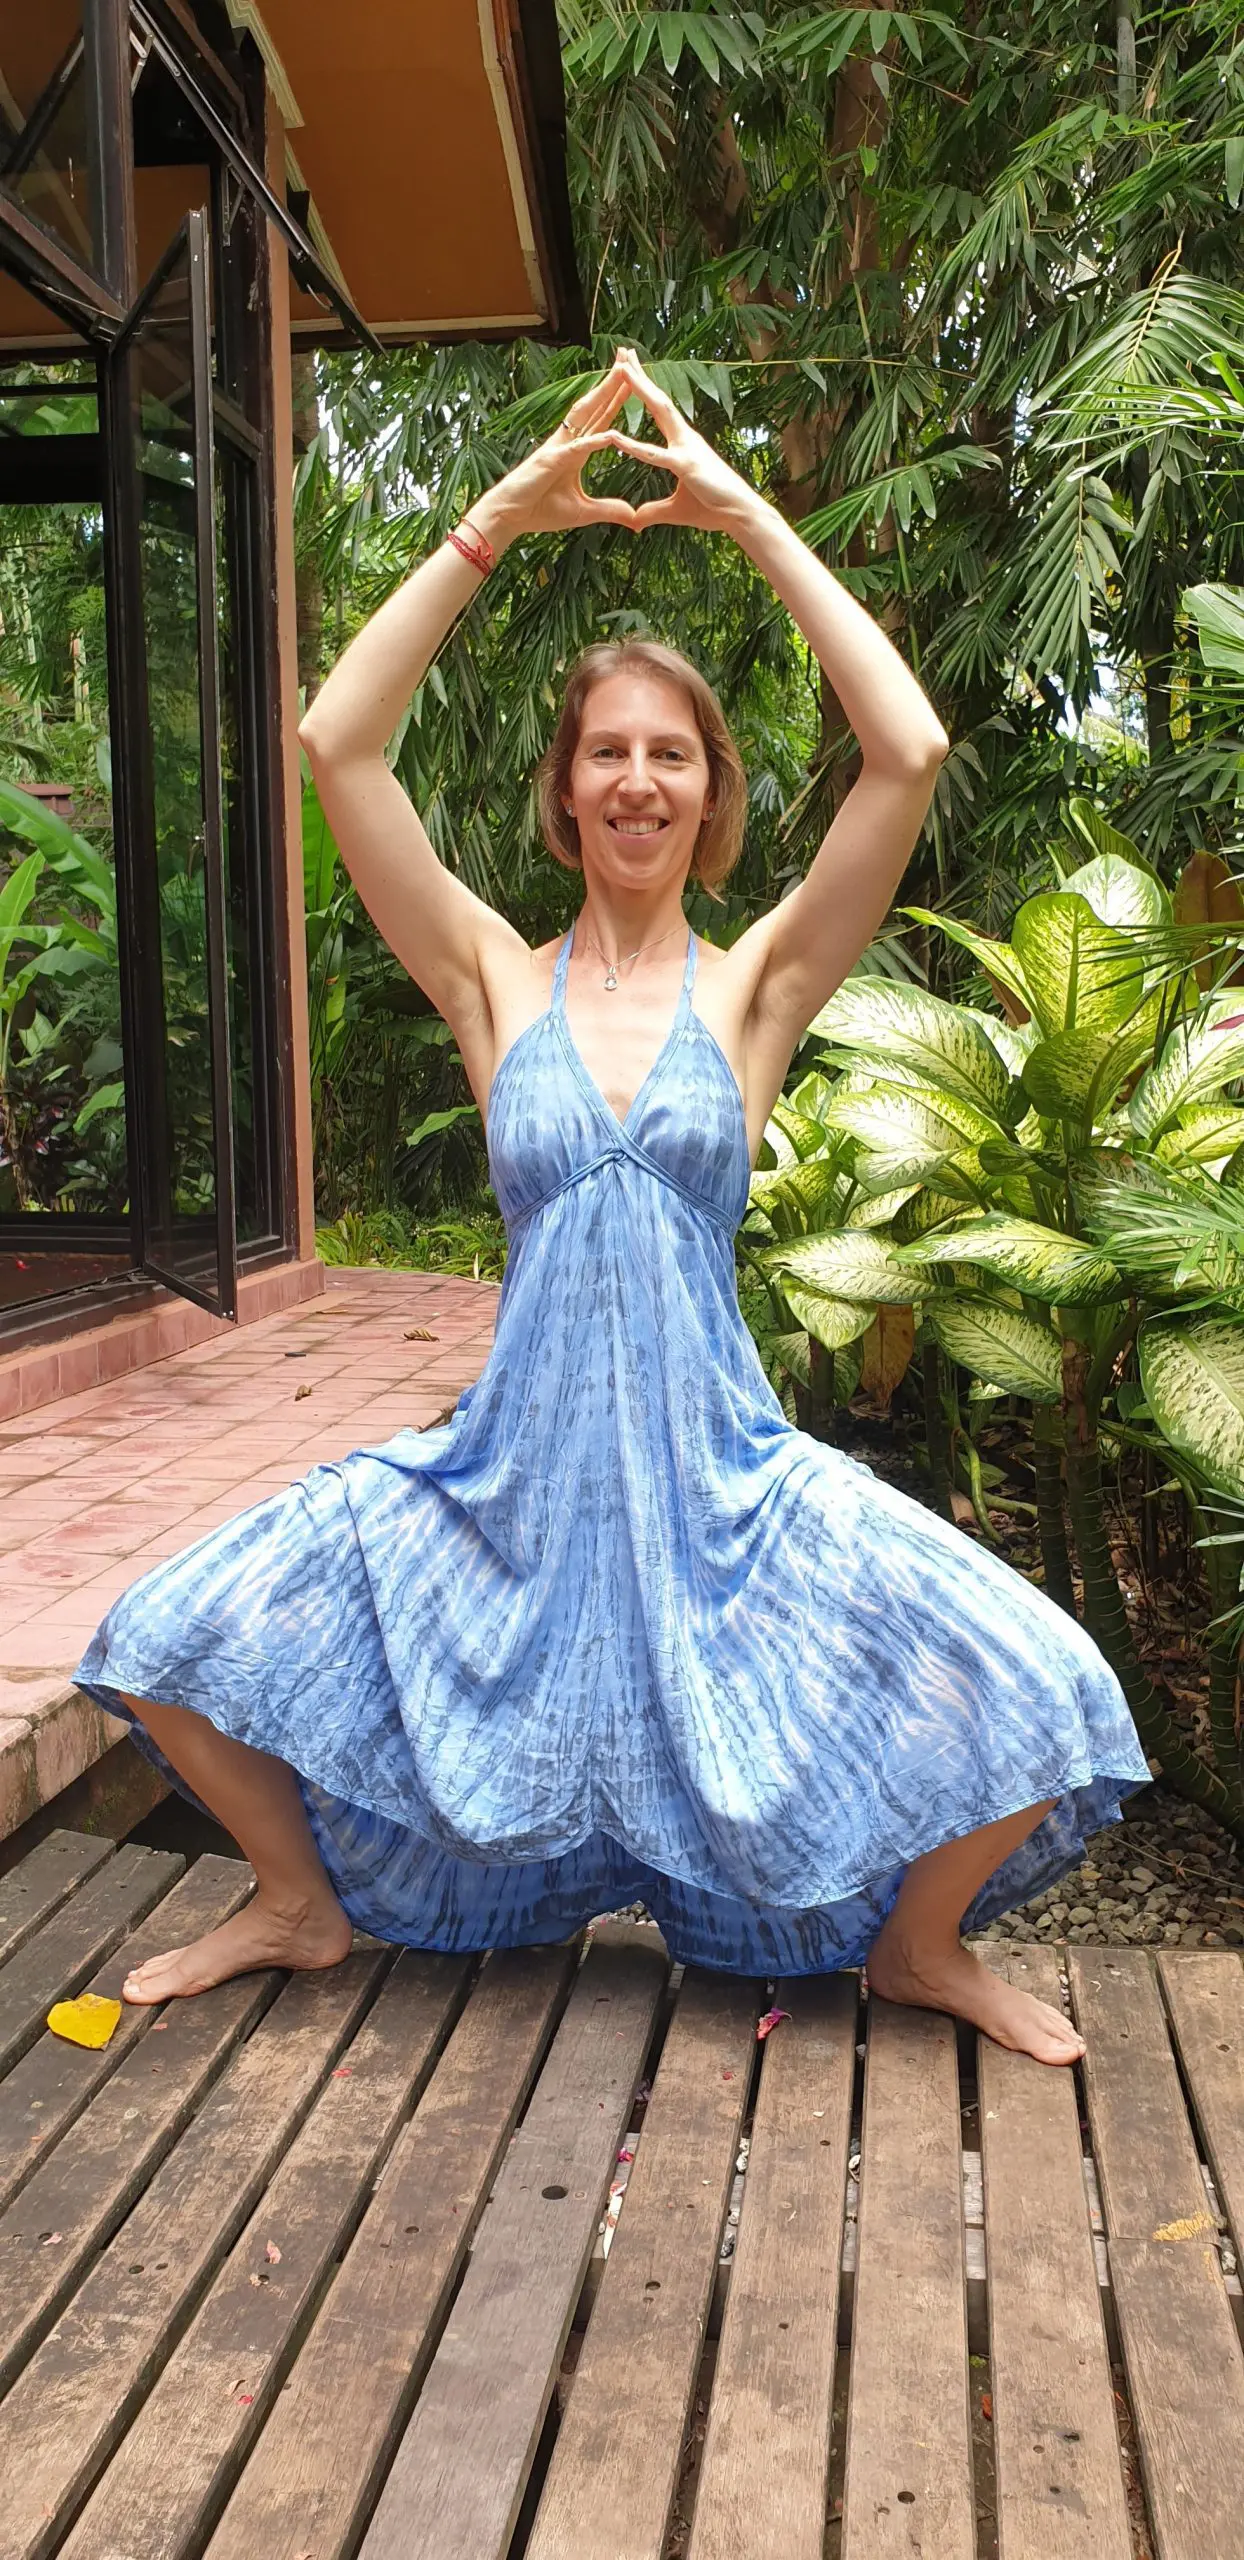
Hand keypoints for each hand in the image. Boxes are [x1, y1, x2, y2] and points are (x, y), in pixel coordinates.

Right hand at [471, 360, 638, 541]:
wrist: (508, 516)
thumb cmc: (540, 510)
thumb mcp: (583, 512)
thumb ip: (608, 509)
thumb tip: (633, 515)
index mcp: (576, 450)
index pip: (601, 418)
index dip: (617, 397)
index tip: (634, 379)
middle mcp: (568, 442)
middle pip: (595, 405)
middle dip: (612, 381)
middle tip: (629, 355)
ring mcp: (559, 449)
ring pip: (585, 415)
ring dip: (603, 393)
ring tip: (621, 372)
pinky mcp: (551, 462)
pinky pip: (576, 449)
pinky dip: (593, 442)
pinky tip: (611, 433)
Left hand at [607, 347, 763, 534]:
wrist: (741, 515)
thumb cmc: (714, 509)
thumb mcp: (675, 511)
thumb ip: (653, 511)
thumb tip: (635, 520)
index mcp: (683, 443)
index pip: (660, 409)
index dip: (644, 387)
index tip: (631, 368)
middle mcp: (685, 438)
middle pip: (658, 400)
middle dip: (640, 375)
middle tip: (622, 352)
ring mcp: (686, 449)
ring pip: (659, 412)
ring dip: (640, 389)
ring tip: (622, 368)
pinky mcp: (685, 467)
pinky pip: (654, 455)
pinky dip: (633, 447)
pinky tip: (613, 437)